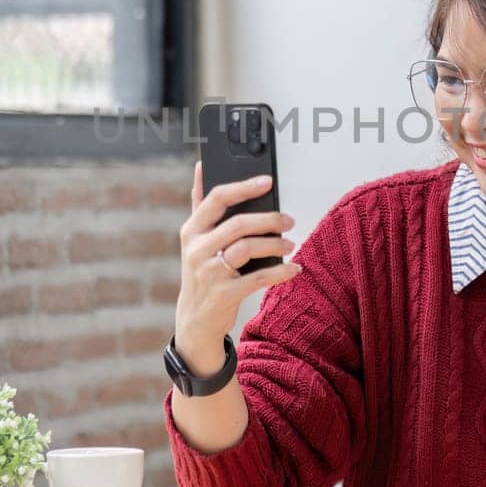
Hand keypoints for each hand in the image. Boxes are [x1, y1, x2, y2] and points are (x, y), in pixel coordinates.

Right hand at [174, 161, 301, 374]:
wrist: (195, 319)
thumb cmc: (201, 272)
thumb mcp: (194, 239)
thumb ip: (199, 204)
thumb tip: (201, 167)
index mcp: (191, 230)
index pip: (217, 199)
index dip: (244, 187)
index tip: (267, 182)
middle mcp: (197, 249)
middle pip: (238, 224)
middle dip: (269, 220)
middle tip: (289, 220)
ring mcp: (209, 272)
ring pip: (248, 248)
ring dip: (275, 245)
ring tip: (290, 245)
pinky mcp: (224, 294)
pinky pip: (258, 278)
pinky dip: (280, 272)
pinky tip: (293, 269)